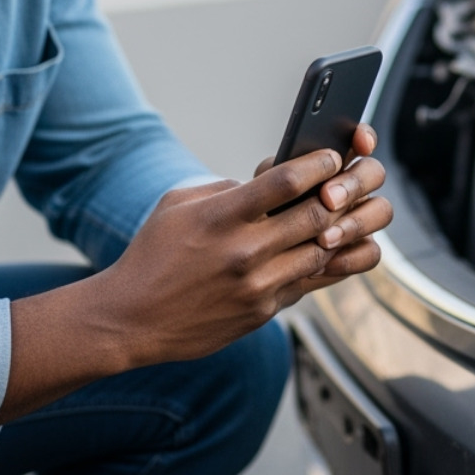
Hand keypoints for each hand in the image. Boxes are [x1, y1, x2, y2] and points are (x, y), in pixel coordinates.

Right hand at [0, 126, 389, 423]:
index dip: (319, 163)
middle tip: (345, 184)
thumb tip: (271, 182)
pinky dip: (320, 263)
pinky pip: (307, 283)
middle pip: (317, 216)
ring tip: (339, 215)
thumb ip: (228, 189)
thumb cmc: (153, 254)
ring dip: (335, 232)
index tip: (331, 155)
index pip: (288, 180)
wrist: (130, 319)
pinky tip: (322, 248)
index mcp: (223, 216)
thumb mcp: (180, 204)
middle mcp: (244, 251)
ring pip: (321, 252)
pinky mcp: (263, 312)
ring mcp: (257, 286)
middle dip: (339, 196)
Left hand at [253, 124, 391, 281]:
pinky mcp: (359, 251)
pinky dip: (349, 258)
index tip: (360, 142)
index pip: (359, 139)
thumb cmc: (259, 214)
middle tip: (328, 198)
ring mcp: (360, 219)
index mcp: (332, 163)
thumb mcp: (261, 188)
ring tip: (323, 238)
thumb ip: (278, 171)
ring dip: (355, 223)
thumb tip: (293, 161)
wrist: (255, 258)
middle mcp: (352, 188)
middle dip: (354, 184)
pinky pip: (371, 252)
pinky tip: (324, 263)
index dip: (365, 137)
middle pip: (375, 173)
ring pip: (381, 211)